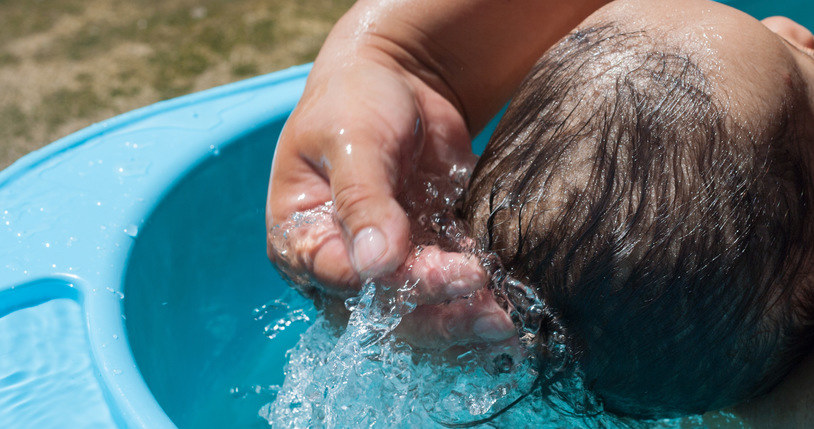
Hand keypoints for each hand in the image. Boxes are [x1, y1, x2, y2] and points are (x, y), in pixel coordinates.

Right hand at [266, 50, 513, 345]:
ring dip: (464, 320)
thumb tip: (377, 266)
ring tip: (509, 320)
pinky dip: (478, 295)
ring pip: (420, 311)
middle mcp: (340, 262)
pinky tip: (511, 296)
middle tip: (496, 318)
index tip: (458, 275)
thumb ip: (362, 200)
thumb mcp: (352, 140)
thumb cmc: (355, 99)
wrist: (398, 75)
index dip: (403, 287)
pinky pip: (450, 286)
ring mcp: (385, 262)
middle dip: (442, 319)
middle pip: (386, 313)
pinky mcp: (424, 252)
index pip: (349, 283)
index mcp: (302, 238)